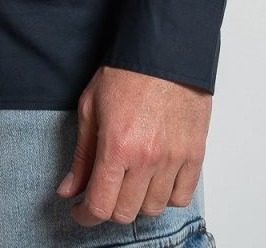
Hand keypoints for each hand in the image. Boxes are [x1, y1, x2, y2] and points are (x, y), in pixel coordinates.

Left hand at [55, 65, 210, 227]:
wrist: (164, 49)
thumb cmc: (126, 73)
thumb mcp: (90, 107)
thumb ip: (82, 155)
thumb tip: (69, 190)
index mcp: (117, 146)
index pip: (100, 205)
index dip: (85, 215)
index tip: (81, 211)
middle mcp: (147, 158)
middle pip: (125, 212)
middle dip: (108, 207)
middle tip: (104, 190)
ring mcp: (174, 158)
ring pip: (154, 208)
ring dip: (138, 201)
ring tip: (130, 180)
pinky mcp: (195, 154)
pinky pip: (182, 196)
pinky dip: (167, 195)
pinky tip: (156, 179)